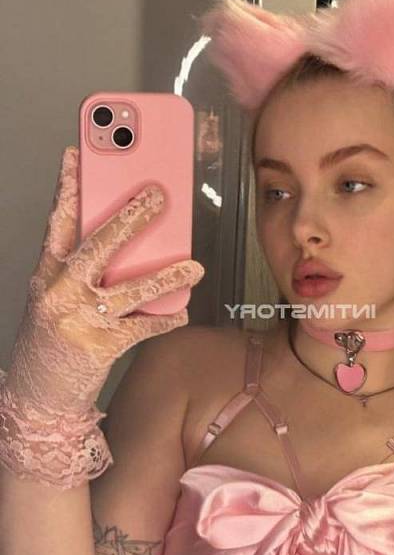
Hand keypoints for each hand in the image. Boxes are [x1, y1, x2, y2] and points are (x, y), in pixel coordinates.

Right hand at [0, 145, 203, 486]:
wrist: (37, 399)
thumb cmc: (52, 342)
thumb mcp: (55, 300)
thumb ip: (82, 271)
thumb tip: (131, 244)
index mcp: (47, 275)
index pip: (57, 223)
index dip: (68, 188)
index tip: (78, 155)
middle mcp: (59, 292)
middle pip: (98, 246)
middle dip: (130, 218)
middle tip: (157, 196)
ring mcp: (79, 320)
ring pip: (128, 290)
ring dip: (165, 275)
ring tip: (193, 265)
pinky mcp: (99, 347)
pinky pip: (142, 328)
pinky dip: (166, 320)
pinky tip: (184, 312)